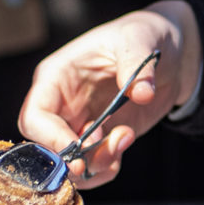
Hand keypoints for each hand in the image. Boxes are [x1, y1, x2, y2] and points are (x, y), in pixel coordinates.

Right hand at [17, 0, 201, 187]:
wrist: (168, 55)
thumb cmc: (142, 36)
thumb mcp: (140, 38)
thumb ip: (137, 64)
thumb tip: (141, 93)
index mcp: (57, 77)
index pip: (34, 116)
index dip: (49, 138)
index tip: (77, 149)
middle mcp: (62, 104)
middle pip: (45, 148)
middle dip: (74, 159)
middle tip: (108, 150)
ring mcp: (79, 124)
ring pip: (69, 164)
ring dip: (96, 164)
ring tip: (125, 137)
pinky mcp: (100, 139)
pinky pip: (92, 168)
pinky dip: (107, 168)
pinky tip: (126, 141)